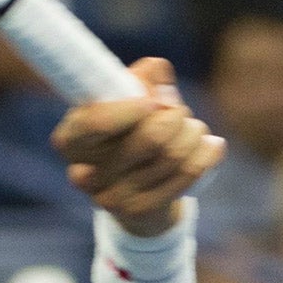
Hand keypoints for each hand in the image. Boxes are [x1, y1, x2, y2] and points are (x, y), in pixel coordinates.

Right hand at [51, 57, 224, 235]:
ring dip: (193, 131)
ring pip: (173, 154)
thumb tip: (158, 70)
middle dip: (176, 114)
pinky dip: (207, 152)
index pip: (97, 122)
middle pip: (150, 136)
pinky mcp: (141, 212)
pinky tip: (212, 144)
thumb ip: (141, 78)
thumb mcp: (126, 100)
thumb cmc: (129, 131)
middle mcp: (85, 173)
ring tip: (193, 128)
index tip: (154, 101)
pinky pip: (188, 173)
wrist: (135, 192)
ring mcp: (113, 198)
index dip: (132, 108)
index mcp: (71, 139)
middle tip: (179, 110)